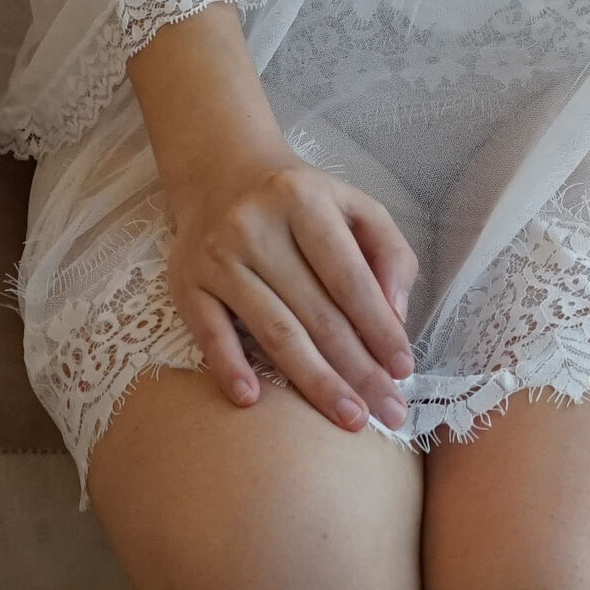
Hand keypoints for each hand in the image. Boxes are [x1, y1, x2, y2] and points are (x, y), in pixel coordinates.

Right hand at [163, 133, 420, 435]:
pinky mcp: (185, 282)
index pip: (349, 277)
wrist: (220, 172)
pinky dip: (229, 367)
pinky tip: (252, 400)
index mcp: (305, 201)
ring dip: (314, 382)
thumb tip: (395, 315)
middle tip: (388, 412)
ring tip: (349, 418)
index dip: (379, 328)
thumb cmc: (301, 201)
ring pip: (273, 331)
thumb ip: (390, 252)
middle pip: (316, 313)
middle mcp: (256, 227)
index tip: (403, 370)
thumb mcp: (355, 205)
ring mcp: (217, 256)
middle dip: (358, 370)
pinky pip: (209, 332)